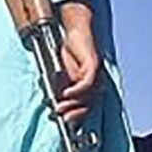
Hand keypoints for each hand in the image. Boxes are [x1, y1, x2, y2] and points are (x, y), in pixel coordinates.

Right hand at [56, 1, 100, 124]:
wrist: (76, 31)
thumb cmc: (70, 51)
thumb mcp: (64, 72)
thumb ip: (61, 86)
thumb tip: (54, 102)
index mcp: (91, 86)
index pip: (87, 107)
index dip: (77, 116)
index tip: (64, 120)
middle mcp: (96, 83)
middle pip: (89, 105)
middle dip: (75, 113)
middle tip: (60, 117)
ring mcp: (97, 75)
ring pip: (88, 96)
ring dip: (73, 104)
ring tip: (59, 107)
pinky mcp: (94, 66)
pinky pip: (86, 83)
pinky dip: (76, 91)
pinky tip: (65, 94)